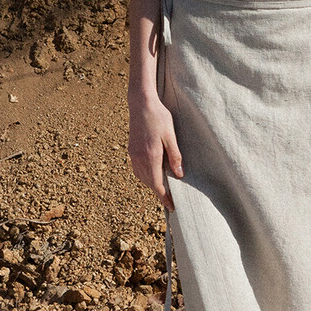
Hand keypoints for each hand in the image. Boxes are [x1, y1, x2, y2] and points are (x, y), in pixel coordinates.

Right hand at [128, 95, 182, 211]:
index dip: (164, 197)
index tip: (171, 207)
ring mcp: (133, 154)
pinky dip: (144, 175)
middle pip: (148, 183)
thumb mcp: (171, 136)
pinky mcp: (131, 149)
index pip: (156, 184)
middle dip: (158, 192)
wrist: (141, 103)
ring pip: (141, 177)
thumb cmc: (159, 117)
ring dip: (151, 184)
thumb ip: (175, 156)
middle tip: (171, 199)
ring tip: (163, 187)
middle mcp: (139, 158)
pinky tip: (152, 173)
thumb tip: (179, 175)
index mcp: (151, 156)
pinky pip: (137, 169)